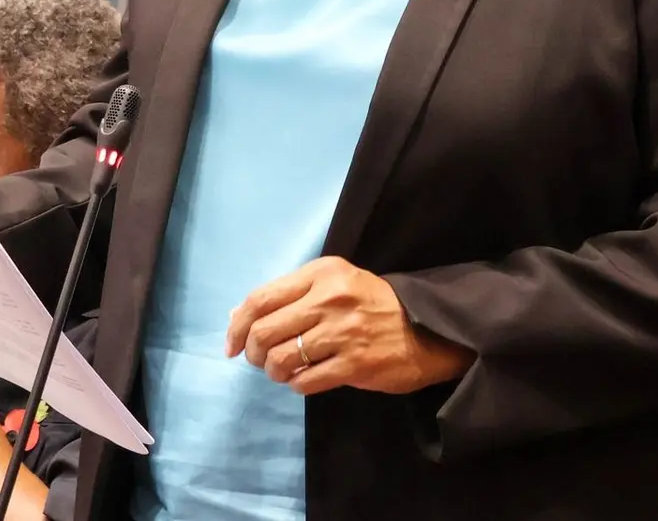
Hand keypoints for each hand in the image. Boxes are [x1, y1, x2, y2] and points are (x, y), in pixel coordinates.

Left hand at [225, 257, 472, 396]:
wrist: (426, 328)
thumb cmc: (372, 304)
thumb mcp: (333, 285)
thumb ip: (287, 296)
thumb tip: (236, 318)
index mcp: (322, 273)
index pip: (261, 299)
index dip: (237, 326)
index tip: (231, 345)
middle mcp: (330, 299)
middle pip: (264, 332)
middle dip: (253, 353)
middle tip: (261, 360)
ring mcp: (343, 332)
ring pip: (281, 360)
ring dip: (274, 372)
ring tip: (284, 371)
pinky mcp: (354, 364)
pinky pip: (305, 382)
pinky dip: (297, 384)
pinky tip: (306, 379)